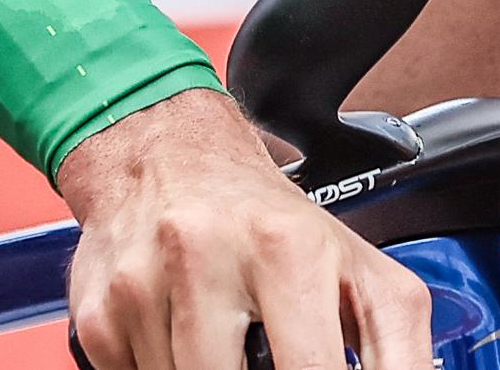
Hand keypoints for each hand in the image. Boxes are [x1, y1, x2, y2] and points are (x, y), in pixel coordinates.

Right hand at [57, 89, 429, 369]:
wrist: (163, 150)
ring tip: (230, 351)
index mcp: (287, 249)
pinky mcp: (99, 313)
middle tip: (262, 359)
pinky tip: (182, 343)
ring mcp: (145, 286)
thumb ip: (400, 350)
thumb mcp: (361, 272)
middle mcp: (207, 256)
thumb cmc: (270, 222)